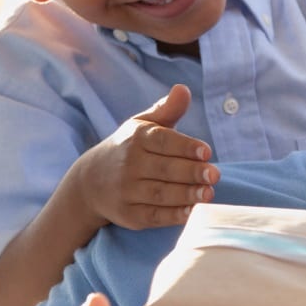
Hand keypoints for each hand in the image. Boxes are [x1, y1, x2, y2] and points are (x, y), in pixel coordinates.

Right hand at [79, 84, 218, 229]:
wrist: (90, 181)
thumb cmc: (129, 148)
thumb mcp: (143, 125)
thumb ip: (167, 110)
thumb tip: (183, 89)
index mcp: (136, 139)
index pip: (163, 141)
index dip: (185, 146)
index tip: (207, 151)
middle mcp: (129, 164)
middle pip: (164, 169)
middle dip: (191, 173)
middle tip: (215, 175)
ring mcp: (127, 191)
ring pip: (160, 194)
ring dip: (186, 195)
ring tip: (209, 193)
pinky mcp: (128, 214)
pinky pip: (153, 215)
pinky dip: (173, 215)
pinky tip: (192, 211)